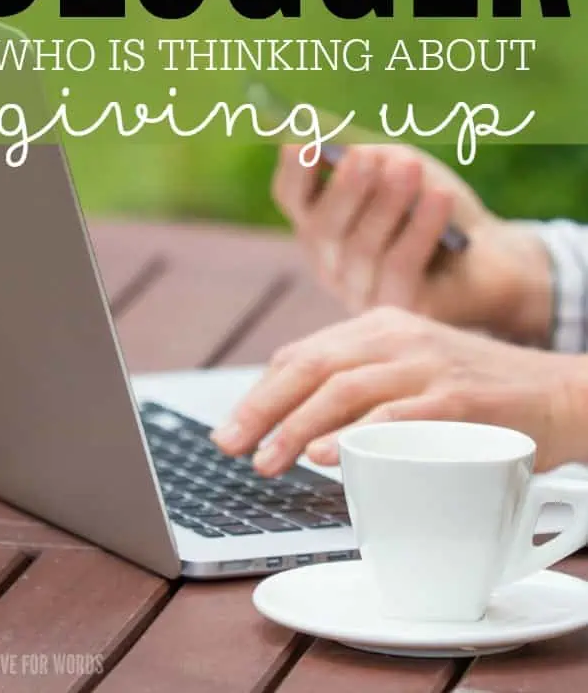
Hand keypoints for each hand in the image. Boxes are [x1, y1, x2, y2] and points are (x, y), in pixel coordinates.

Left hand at [212, 307, 587, 474]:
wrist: (558, 392)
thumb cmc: (475, 391)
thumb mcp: (411, 370)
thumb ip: (361, 385)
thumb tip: (295, 425)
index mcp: (380, 327)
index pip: (304, 353)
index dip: (260, 391)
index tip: (231, 427)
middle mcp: (398, 337)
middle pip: (314, 365)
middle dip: (263, 407)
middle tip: (230, 444)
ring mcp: (429, 365)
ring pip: (347, 388)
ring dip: (297, 425)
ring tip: (266, 459)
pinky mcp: (458, 399)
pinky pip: (398, 414)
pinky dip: (357, 434)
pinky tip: (324, 454)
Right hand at [272, 144, 551, 345]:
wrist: (491, 256)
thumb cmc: (436, 203)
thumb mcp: (402, 166)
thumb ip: (372, 159)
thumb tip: (349, 153)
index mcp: (322, 219)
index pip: (291, 195)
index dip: (293, 170)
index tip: (304, 143)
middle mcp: (330, 260)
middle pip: (321, 228)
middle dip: (343, 191)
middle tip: (366, 157)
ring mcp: (360, 292)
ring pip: (361, 249)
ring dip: (386, 204)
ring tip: (412, 168)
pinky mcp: (398, 311)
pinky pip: (400, 268)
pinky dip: (419, 229)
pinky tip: (440, 198)